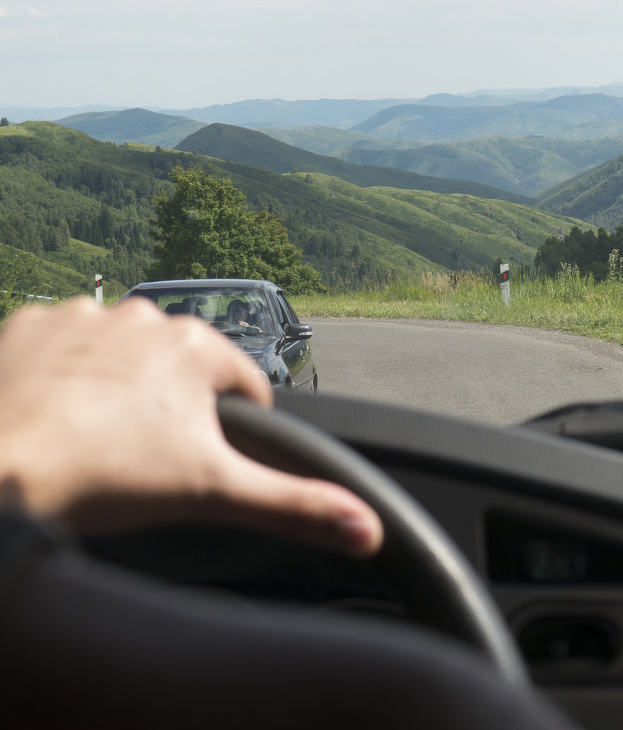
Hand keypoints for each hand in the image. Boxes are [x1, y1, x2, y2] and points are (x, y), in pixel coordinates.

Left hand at [0, 297, 381, 557]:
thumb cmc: (101, 478)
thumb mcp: (216, 496)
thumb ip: (297, 506)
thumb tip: (368, 527)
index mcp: (199, 347)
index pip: (245, 390)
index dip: (232, 433)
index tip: (197, 462)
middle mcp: (145, 316)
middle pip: (182, 371)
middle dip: (173, 410)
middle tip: (143, 458)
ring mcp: (83, 316)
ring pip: (124, 357)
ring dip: (119, 389)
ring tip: (95, 439)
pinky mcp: (29, 325)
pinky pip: (64, 348)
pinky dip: (65, 378)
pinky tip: (57, 416)